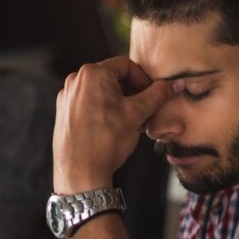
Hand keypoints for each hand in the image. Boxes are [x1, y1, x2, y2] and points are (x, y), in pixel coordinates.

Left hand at [53, 56, 178, 193]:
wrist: (79, 172)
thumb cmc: (106, 142)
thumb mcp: (137, 114)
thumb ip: (157, 95)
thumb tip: (175, 84)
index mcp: (92, 74)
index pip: (126, 65)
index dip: (144, 79)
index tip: (153, 95)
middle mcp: (75, 81)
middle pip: (113, 78)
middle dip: (132, 93)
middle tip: (145, 111)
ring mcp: (67, 96)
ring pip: (101, 92)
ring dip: (120, 103)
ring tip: (132, 122)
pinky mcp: (63, 112)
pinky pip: (88, 103)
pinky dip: (104, 110)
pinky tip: (113, 128)